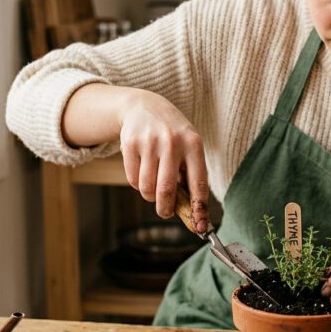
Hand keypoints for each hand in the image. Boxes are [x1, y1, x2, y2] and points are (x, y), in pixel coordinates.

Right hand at [118, 90, 209, 231]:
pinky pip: (133, 179)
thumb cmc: (173, 135)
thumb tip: (193, 213)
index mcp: (194, 145)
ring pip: (147, 188)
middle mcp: (172, 143)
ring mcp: (150, 142)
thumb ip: (191, 175)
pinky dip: (137, 184)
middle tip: (166, 213)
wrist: (145, 106)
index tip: (200, 225)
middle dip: (166, 209)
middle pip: (167, 190)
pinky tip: (142, 172)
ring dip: (150, 196)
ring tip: (154, 187)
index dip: (199, 208)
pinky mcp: (130, 144)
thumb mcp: (188, 147)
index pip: (198, 183)